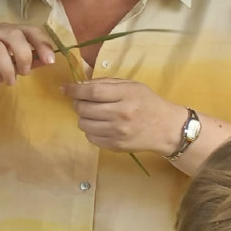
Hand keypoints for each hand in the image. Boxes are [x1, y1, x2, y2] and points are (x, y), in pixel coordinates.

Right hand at [0, 23, 60, 90]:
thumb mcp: (8, 67)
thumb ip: (27, 62)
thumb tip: (48, 60)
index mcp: (5, 30)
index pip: (28, 29)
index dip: (42, 43)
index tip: (51, 60)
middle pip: (13, 34)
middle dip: (24, 55)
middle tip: (25, 73)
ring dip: (7, 67)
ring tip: (10, 83)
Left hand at [63, 78, 189, 153]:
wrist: (166, 128)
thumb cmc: (147, 103)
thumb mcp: (132, 86)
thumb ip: (106, 83)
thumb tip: (79, 85)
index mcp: (126, 95)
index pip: (92, 91)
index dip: (74, 90)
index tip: (65, 88)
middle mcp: (121, 114)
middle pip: (84, 108)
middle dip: (77, 103)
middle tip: (82, 101)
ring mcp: (117, 132)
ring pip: (83, 124)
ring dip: (83, 117)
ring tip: (93, 114)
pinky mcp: (114, 146)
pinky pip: (90, 137)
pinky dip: (91, 130)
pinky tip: (100, 125)